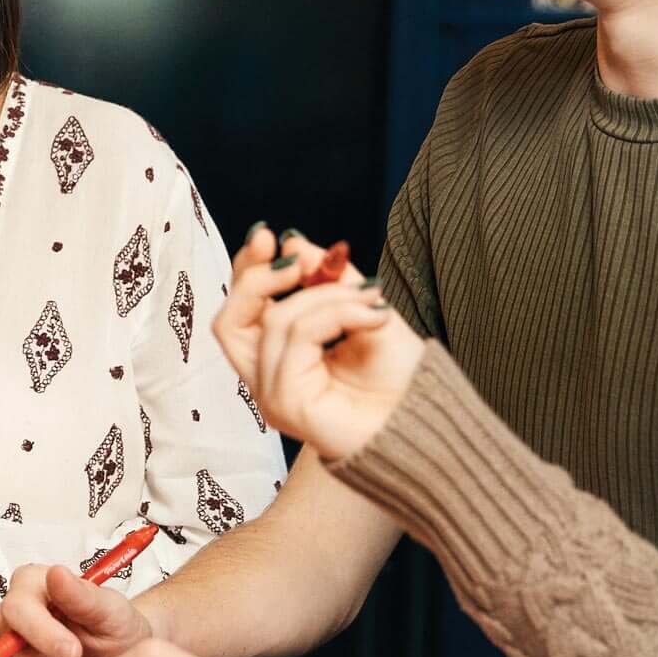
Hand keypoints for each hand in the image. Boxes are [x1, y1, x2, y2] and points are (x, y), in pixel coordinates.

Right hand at [0, 563, 158, 656]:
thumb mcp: (112, 611)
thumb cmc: (117, 630)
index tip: (74, 652)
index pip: (16, 611)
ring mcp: (1, 651)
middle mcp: (8, 616)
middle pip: (12, 652)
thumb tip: (56, 573)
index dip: (44, 635)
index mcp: (29, 586)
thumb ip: (83, 595)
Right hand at [215, 227, 426, 462]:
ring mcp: (271, 393)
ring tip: (368, 299)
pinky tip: (372, 319)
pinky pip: (296, 337)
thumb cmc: (399, 378)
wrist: (428, 420)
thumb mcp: (363, 309)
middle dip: (258, 278)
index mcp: (278, 357)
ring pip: (273, 321)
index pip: (240, 310)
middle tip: (300, 262)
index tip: (270, 237)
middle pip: (229, 320)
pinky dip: (335, 315)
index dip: (246, 269)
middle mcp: (267, 378)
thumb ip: (328, 278)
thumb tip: (293, 242)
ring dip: (323, 296)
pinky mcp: (284, 402)